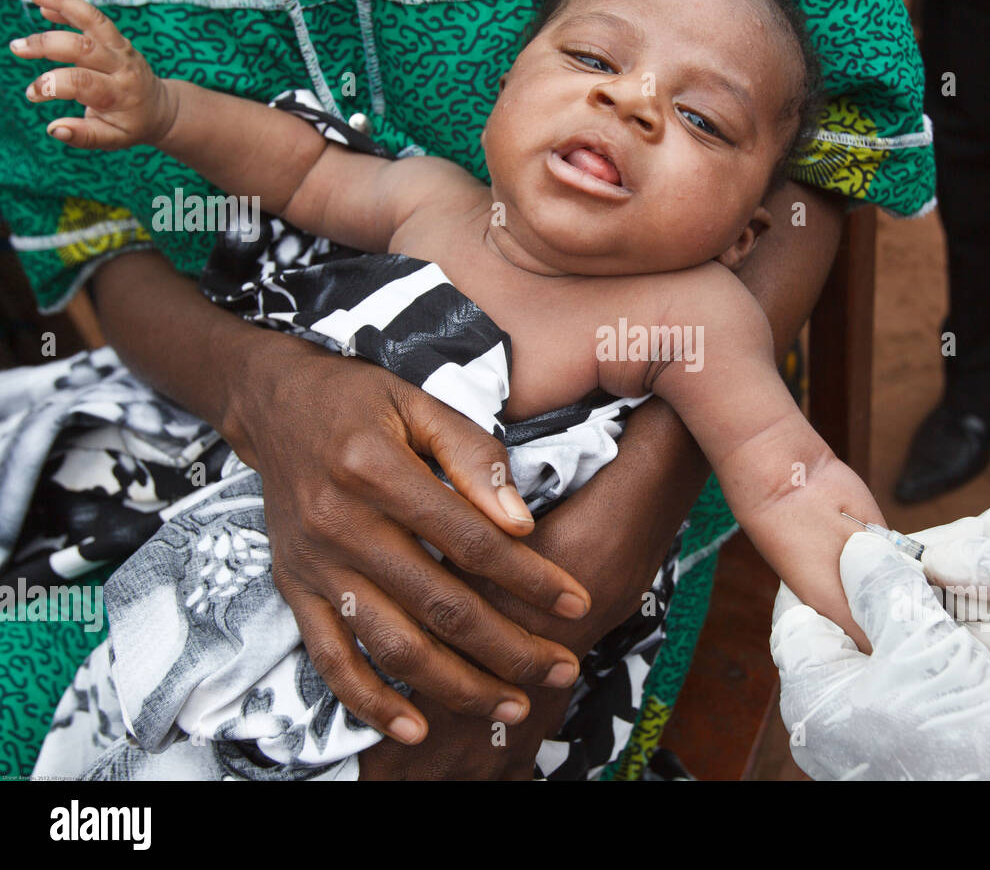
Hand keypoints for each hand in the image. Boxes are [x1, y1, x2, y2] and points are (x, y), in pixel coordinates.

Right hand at [12, 0, 177, 147]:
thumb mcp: (113, 139)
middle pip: (84, 47)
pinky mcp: (116, 37)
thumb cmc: (131, 125)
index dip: (52, 84)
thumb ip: (84, 136)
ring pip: (94, 19)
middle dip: (47, 44)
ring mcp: (121, 48)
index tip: (33, 94)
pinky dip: (68, 5)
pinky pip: (93, 16)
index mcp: (120, 94)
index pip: (82, 82)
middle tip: (17, 47)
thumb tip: (54, 129)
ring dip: (63, 3)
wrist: (160, 109)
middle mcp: (122, 66)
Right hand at [231, 334, 593, 745]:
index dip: (529, 579)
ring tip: (510, 706)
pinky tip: (414, 729)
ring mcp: (316, 566)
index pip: (471, 541)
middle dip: (508, 648)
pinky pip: (330, 660)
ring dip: (455, 687)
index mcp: (378, 472)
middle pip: (439, 605)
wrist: (273, 404)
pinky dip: (369, 702)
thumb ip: (474, 458)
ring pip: (393, 644)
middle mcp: (342, 526)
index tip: (576, 603)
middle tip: (560, 670)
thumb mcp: (421, 404)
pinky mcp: (295, 590)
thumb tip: (522, 524)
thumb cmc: (360, 401)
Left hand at [770, 532, 989, 779]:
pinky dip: (980, 680)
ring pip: (915, 660)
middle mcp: (838, 719)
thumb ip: (884, 590)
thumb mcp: (924, 648)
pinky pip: (941, 694)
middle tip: (965, 594)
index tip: (877, 547)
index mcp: (816, 694)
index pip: (801, 611)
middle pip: (866, 632)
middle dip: (925, 609)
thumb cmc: (968, 751)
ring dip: (969, 644)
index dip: (838, 573)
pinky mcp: (923, 747)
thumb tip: (854, 549)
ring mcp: (879, 735)